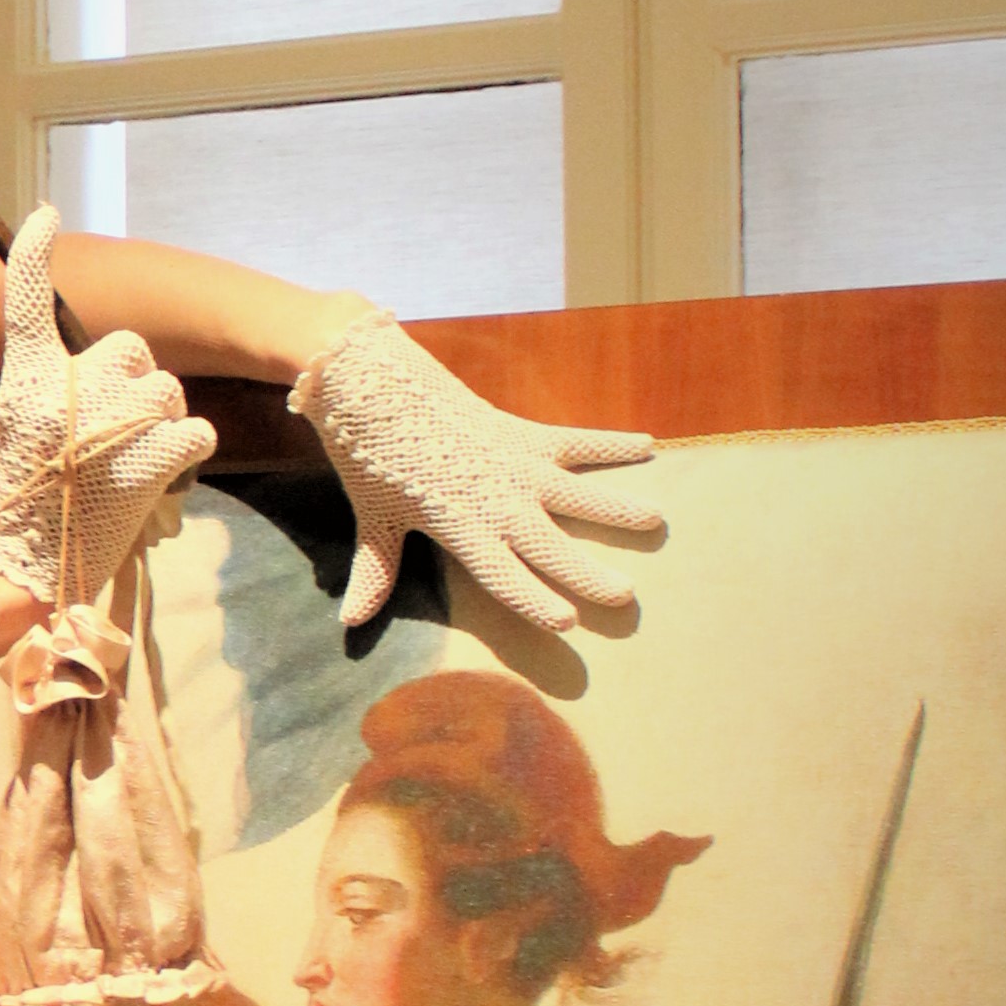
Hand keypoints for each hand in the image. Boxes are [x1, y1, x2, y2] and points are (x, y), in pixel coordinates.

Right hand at [0, 208, 214, 607]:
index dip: (33, 254)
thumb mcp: (21, 426)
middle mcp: (64, 389)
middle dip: (136, 383)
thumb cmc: (28, 496)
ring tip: (135, 459)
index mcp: (25, 378)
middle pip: (132, 349)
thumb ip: (57, 386)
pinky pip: (197, 431)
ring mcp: (106, 424)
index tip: (45, 215)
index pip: (23, 300)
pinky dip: (190, 452)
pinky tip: (163, 472)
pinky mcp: (145, 461)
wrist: (25, 564)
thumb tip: (114, 364)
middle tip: (115, 431)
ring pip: (168, 391)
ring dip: (165, 422)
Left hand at [290, 313, 664, 633]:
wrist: (372, 383)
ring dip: (616, 508)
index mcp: (458, 528)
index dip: (533, 598)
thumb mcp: (373, 517)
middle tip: (624, 595)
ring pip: (575, 494)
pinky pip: (576, 440)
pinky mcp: (523, 431)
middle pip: (548, 545)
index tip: (566, 621)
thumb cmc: (371, 457)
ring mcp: (514, 464)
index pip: (501, 575)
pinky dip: (611, 442)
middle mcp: (494, 501)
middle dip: (587, 572)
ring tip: (655, 521)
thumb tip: (350, 622)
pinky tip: (649, 445)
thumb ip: (375, 571)